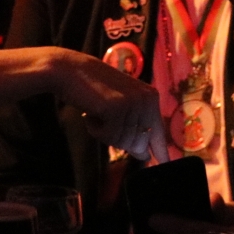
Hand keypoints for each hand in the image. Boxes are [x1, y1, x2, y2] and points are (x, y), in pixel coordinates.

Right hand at [51, 49, 167, 162]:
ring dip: (105, 134)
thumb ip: (135, 126)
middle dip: (119, 141)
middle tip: (104, 121)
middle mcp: (147, 99)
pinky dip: (96, 131)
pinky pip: (109, 137)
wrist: (69, 69)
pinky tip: (90, 114)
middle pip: (139, 143)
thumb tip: (145, 155)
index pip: (158, 131)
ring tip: (96, 113)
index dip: (160, 151)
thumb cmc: (93, 89)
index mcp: (151, 97)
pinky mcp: (117, 108)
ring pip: (123, 142)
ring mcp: (133, 103)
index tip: (165, 164)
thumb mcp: (121, 105)